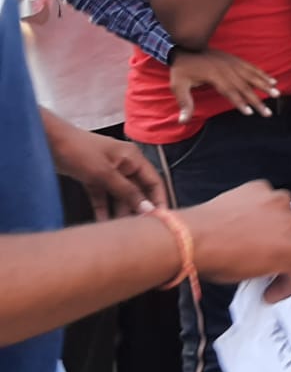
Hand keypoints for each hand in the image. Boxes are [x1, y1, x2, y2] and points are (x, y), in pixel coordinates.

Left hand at [46, 123, 166, 218]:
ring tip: (120, 230)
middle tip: (139, 229)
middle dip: (138, 209)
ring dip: (120, 211)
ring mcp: (109, 172)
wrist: (48, 141)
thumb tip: (148, 209)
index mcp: (134, 158)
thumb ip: (127, 192)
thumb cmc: (80, 152)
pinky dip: (104, 208)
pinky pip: (103, 196)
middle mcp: (125, 165)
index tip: (161, 219)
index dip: (159, 199)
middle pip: (137, 191)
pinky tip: (103, 224)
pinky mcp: (93, 178)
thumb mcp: (105, 173)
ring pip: (120, 196)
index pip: (153, 181)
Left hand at [169, 49, 279, 124]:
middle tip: (268, 113)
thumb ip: (184, 103)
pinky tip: (273, 81)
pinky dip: (263, 74)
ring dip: (265, 86)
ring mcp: (233, 63)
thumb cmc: (182, 69)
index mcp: (214, 75)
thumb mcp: (178, 86)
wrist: (185, 46)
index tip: (249, 113)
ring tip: (276, 94)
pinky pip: (252, 68)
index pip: (229, 91)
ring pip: (252, 76)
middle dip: (257, 101)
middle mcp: (226, 69)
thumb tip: (182, 121)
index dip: (239, 102)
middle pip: (245, 87)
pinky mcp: (235, 60)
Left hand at [183, 181, 290, 300]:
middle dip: (284, 251)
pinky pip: (268, 199)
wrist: (192, 238)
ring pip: (286, 215)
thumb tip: (266, 266)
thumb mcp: (250, 276)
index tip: (276, 285)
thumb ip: (269, 269)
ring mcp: (277, 203)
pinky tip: (247, 219)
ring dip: (276, 226)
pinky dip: (261, 208)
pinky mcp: (261, 189)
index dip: (286, 283)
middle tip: (268, 261)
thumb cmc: (216, 258)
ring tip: (256, 237)